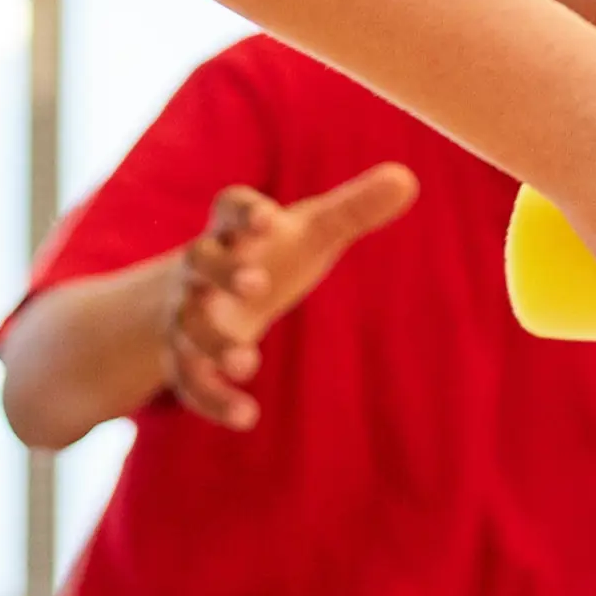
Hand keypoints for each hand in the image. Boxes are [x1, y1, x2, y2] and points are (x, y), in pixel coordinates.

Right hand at [159, 165, 414, 426]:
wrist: (208, 296)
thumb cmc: (270, 254)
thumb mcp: (311, 233)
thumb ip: (354, 209)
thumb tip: (409, 179)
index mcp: (232, 227)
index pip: (230, 207)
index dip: (246, 212)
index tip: (268, 218)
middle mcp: (201, 268)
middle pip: (199, 263)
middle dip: (224, 274)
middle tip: (258, 287)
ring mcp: (189, 314)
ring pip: (188, 326)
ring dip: (214, 343)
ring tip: (248, 363)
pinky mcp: (187, 358)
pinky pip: (190, 381)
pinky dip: (213, 400)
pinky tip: (246, 417)